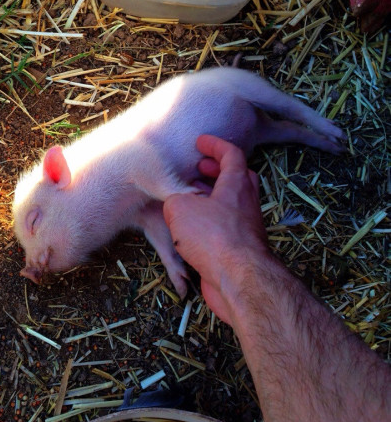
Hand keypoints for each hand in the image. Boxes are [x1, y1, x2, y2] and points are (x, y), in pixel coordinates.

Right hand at [163, 135, 268, 324]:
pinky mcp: (240, 250)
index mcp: (236, 184)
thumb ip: (174, 199)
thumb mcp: (179, 207)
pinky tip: (193, 231)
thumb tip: (176, 206)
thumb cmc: (213, 237)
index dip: (215, 144)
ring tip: (190, 199)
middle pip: (238, 178)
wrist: (238, 280)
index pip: (232, 154)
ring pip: (232, 204)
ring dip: (213, 198)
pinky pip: (226, 228)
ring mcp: (246, 227)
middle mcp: (246, 203)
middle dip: (218, 170)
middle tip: (199, 169)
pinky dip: (211, 222)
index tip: (200, 141)